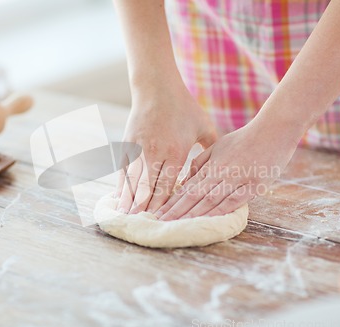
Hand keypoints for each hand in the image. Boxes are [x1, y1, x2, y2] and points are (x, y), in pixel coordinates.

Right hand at [116, 83, 216, 213]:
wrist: (156, 87)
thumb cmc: (183, 107)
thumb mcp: (203, 126)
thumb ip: (211, 148)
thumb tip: (221, 165)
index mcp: (175, 151)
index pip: (168, 185)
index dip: (163, 205)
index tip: (161, 221)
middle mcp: (154, 153)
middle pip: (148, 187)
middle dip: (144, 208)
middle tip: (141, 225)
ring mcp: (138, 149)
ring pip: (132, 181)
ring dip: (129, 201)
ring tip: (125, 217)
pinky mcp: (127, 145)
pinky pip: (123, 170)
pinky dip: (120, 186)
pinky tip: (118, 198)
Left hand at [155, 120, 299, 219]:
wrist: (273, 130)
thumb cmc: (245, 139)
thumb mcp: (219, 146)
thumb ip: (202, 162)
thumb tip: (185, 180)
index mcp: (211, 164)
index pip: (187, 187)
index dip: (172, 201)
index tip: (158, 213)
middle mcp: (220, 172)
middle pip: (194, 195)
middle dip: (176, 211)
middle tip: (160, 223)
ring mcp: (236, 179)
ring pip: (210, 199)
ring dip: (193, 213)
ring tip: (178, 225)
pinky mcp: (253, 184)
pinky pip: (234, 200)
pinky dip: (220, 211)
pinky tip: (208, 221)